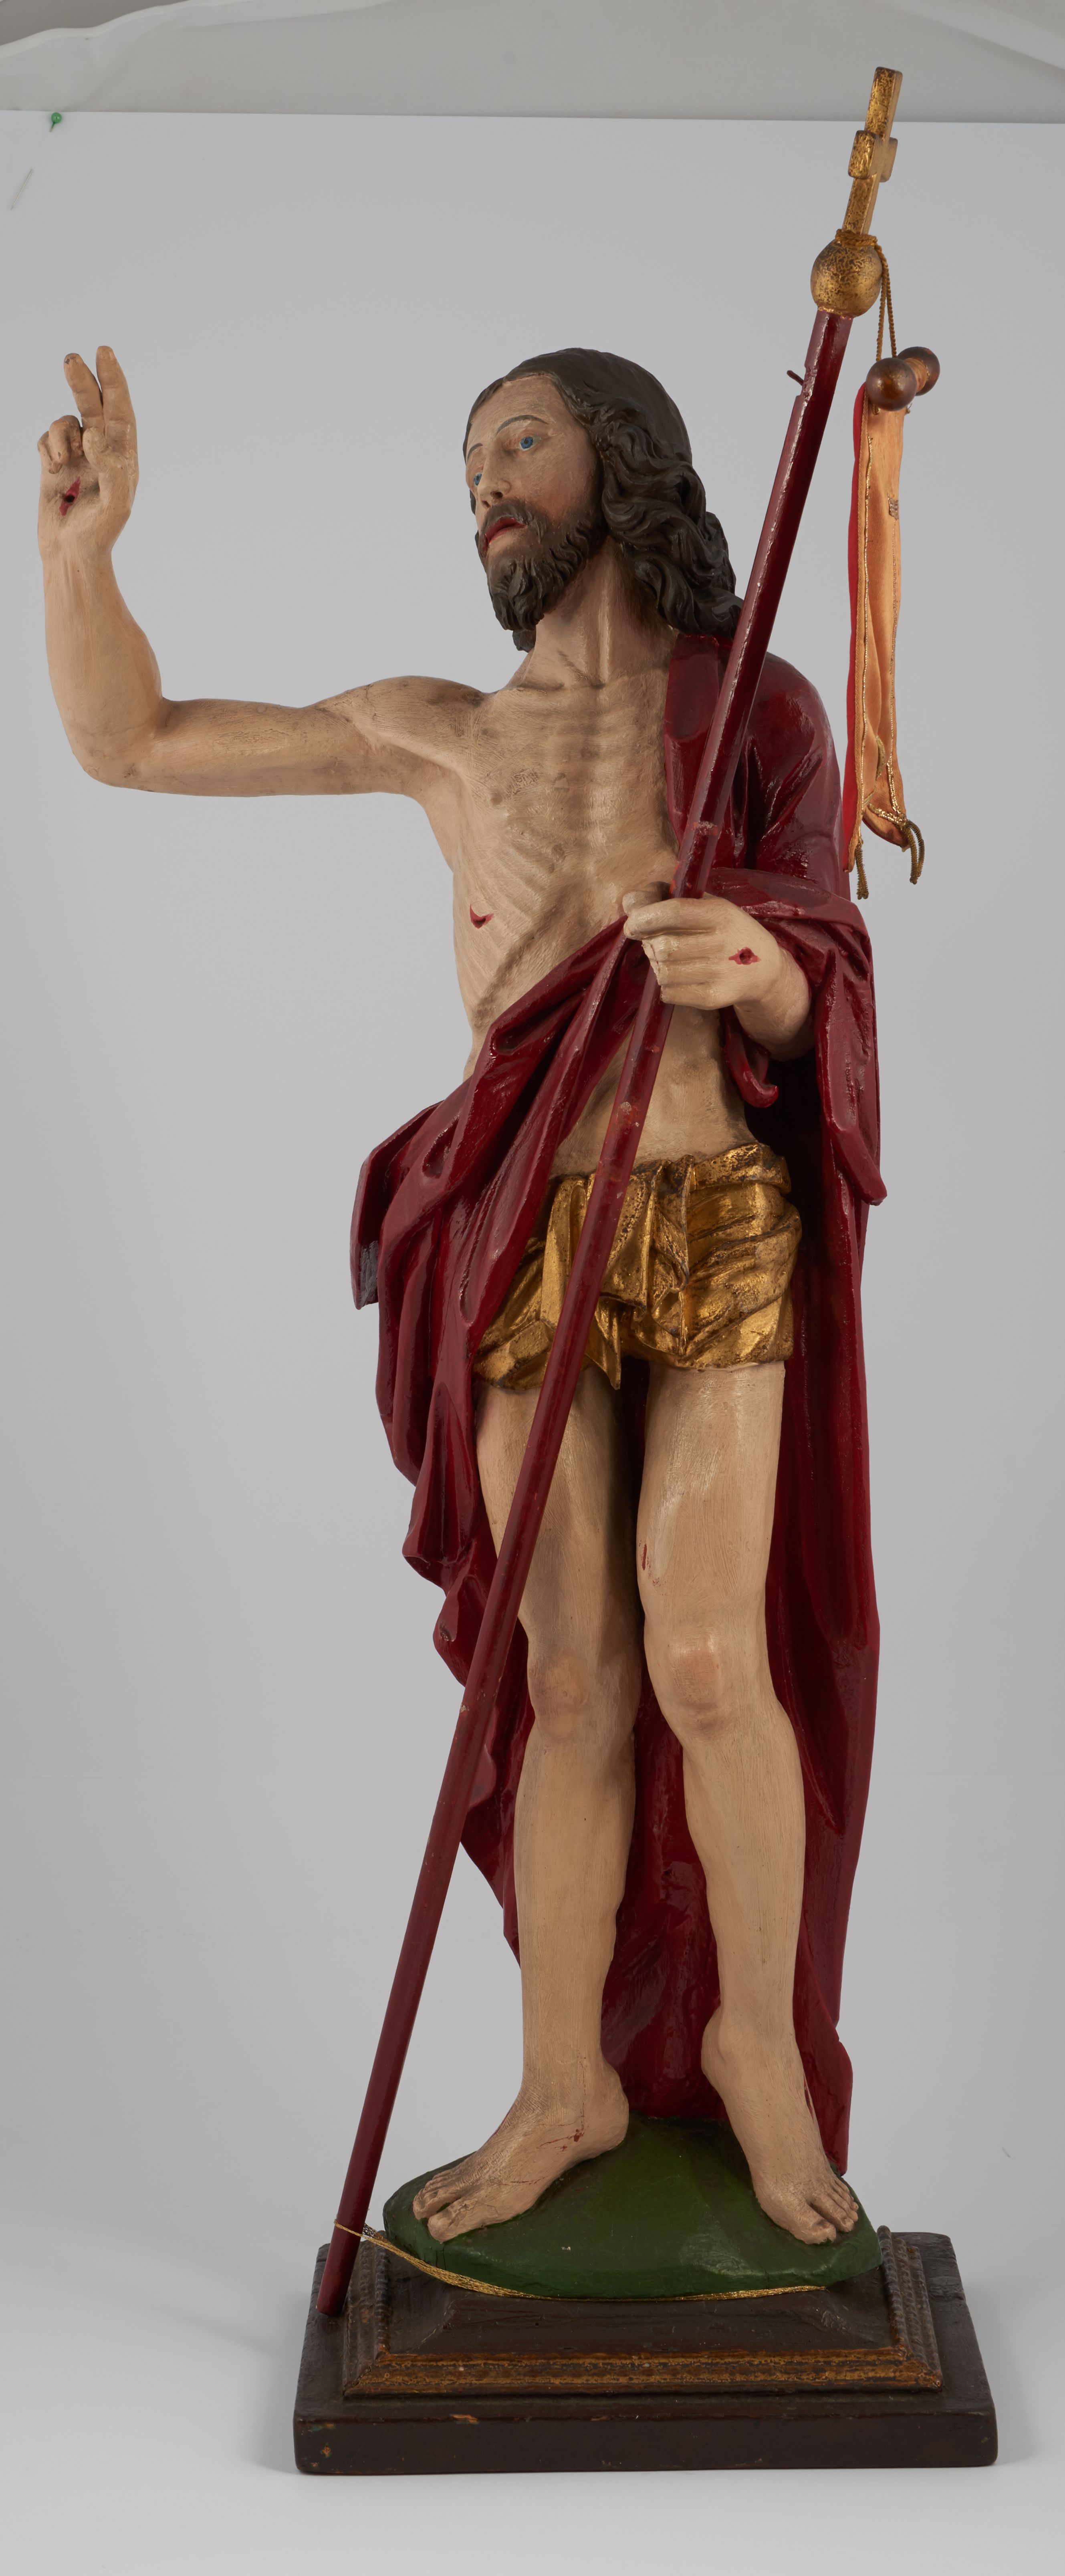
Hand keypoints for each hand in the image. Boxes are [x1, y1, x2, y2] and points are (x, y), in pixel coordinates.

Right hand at [38, 347, 137, 564]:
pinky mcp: (54, 462)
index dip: (113, 380)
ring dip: (59, 435)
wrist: (70, 554)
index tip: (104, 353)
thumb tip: (93, 432)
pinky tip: (52, 469)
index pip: (120, 410)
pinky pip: (45, 438)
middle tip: (71, 360)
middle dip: (82, 382)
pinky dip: (46, 448)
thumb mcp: (115, 503)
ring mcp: (76, 455)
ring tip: (60, 461)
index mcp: (123, 456)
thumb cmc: (99, 534)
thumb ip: (111, 466)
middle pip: (92, 404)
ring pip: (64, 422)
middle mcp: (101, 451)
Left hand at [623, 889, 782, 1009]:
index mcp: (720, 913)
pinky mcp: (714, 998)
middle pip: (663, 946)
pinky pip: (669, 993)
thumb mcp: (707, 905)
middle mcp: (722, 943)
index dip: (645, 918)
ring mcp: (720, 973)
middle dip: (650, 945)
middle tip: (656, 944)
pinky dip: (666, 986)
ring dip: (658, 966)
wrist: (763, 968)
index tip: (632, 925)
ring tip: (671, 961)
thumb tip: (629, 902)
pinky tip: (680, 978)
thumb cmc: (726, 931)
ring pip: (663, 972)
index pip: (673, 912)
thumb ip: (666, 898)